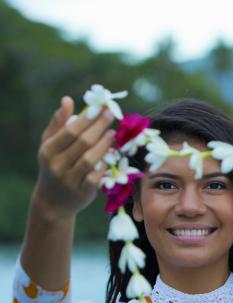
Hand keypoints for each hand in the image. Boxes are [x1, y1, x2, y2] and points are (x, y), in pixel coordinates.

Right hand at [34, 96, 113, 219]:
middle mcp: (57, 165)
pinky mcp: (83, 191)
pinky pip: (96, 175)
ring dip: (104, 144)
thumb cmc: (54, 165)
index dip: (87, 119)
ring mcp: (69, 179)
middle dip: (99, 127)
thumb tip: (67, 100)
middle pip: (82, 143)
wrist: (53, 201)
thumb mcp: (50, 145)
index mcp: (48, 151)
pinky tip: (111, 154)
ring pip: (90, 158)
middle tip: (111, 114)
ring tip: (113, 133)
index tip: (100, 107)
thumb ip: (59, 123)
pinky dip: (104, 164)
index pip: (70, 131)